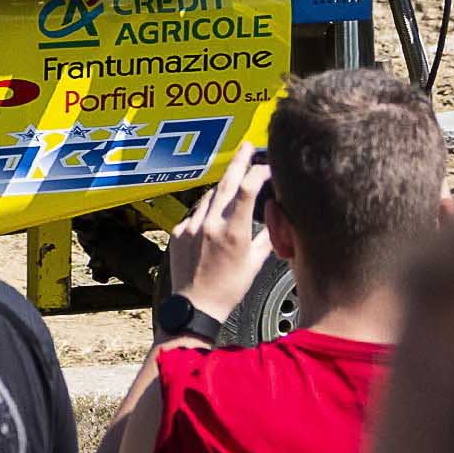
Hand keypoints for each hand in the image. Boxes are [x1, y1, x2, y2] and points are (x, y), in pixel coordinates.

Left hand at [163, 142, 273, 320]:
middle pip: (225, 185)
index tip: (266, 166)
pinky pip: (195, 214)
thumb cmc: (229, 289)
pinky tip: (213, 216)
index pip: (247, 191)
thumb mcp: (255, 265)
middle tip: (246, 146)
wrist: (195, 306)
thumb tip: (276, 221)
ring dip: (221, 188)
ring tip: (233, 180)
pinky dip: (206, 211)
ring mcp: (191, 227)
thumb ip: (266, 239)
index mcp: (233, 232)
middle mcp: (210, 225)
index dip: (257, 173)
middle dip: (238, 163)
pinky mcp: (178, 232)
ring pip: (208, 198)